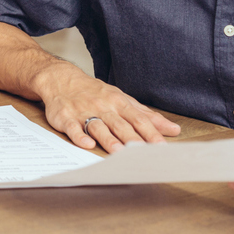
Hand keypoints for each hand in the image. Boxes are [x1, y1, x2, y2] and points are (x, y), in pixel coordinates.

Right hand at [35, 61, 179, 152]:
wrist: (60, 80)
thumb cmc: (95, 93)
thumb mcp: (122, 99)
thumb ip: (146, 116)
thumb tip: (173, 129)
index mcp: (118, 102)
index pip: (138, 119)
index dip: (151, 133)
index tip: (161, 147)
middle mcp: (103, 107)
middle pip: (120, 125)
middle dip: (133, 139)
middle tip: (144, 153)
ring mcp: (83, 112)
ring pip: (98, 126)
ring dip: (108, 139)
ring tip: (118, 151)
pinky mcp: (65, 118)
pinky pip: (72, 128)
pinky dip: (79, 136)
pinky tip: (86, 143)